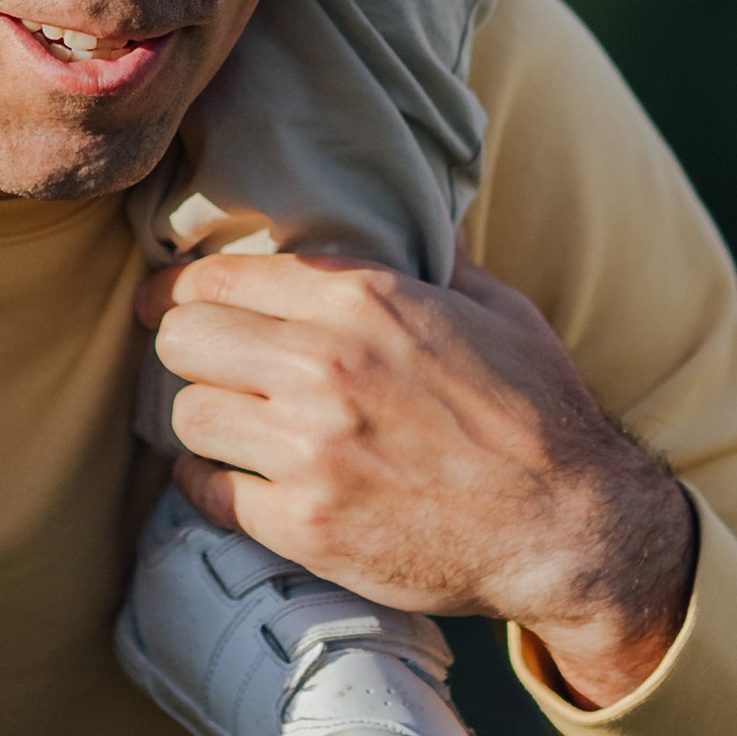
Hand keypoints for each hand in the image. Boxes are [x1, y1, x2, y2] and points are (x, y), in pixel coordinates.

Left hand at [139, 249, 697, 711]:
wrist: (570, 529)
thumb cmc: (538, 413)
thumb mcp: (496, 307)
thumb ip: (437, 253)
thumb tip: (418, 206)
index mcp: (364, 302)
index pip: (218, 277)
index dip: (180, 287)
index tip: (166, 298)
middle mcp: (324, 368)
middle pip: (182, 340)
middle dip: (186, 346)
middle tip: (204, 362)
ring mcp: (310, 453)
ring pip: (185, 416)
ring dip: (202, 417)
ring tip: (229, 421)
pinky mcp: (306, 527)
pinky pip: (207, 492)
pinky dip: (211, 483)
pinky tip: (235, 477)